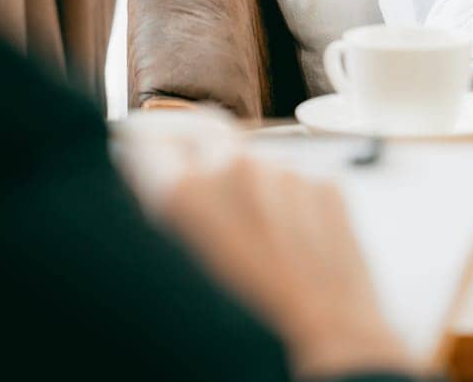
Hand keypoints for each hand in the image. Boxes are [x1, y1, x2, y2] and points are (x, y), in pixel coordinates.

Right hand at [114, 126, 414, 379]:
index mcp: (183, 193)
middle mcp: (234, 167)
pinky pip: (294, 177)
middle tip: (200, 196)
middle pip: (201, 135)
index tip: (145, 162)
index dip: (145, 153)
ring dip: (247, 181)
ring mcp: (285, 169)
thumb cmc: (246, 323)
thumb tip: (151, 186)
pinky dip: (287, 198)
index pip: (146, 141)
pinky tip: (289, 241)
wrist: (327, 338)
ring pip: (253, 157)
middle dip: (195, 157)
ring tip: (254, 236)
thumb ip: (161, 216)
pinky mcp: (325, 180)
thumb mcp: (177, 272)